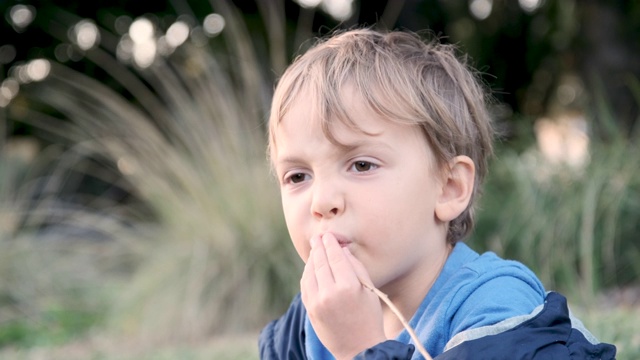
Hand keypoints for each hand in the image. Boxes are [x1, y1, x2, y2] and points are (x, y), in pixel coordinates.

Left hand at [301, 233, 386, 358]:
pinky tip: (311, 267)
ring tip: (315, 250)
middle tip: (317, 237)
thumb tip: (342, 249)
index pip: (335, 257)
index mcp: (348, 286)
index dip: (331, 243)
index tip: (328, 235)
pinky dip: (307, 273)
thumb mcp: (369, 290)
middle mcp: (330, 293)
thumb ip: (356, 266)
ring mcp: (317, 302)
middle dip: (318, 247)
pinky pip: (305, 285)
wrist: (358, 349)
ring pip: (310, 272)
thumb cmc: (369, 317)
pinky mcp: (310, 310)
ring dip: (312, 259)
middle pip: (320, 262)